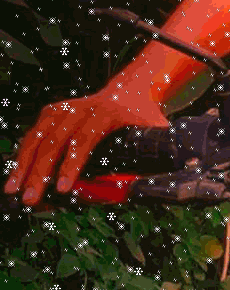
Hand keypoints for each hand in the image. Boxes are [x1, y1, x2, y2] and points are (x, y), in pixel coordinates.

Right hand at [5, 82, 169, 206]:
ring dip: (23, 164)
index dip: (72, 164)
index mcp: (106, 114)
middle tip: (30, 199)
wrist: (131, 90)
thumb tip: (152, 189)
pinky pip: (34, 134)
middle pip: (54, 141)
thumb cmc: (143, 118)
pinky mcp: (53, 112)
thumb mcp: (155, 134)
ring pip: (38, 137)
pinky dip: (23, 153)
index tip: (62, 188)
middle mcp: (81, 109)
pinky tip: (16, 174)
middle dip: (40, 173)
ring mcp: (64, 109)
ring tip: (13, 190)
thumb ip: (154, 158)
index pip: (85, 140)